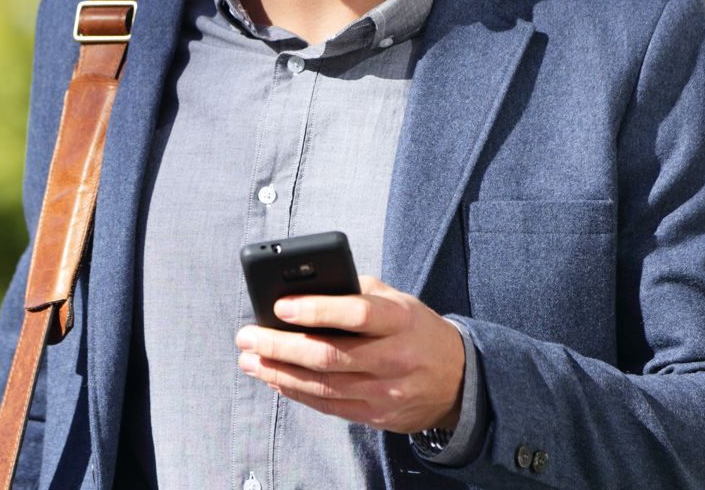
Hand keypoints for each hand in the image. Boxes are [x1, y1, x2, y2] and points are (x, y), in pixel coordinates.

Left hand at [235, 275, 463, 433]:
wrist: (457, 379)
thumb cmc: (414, 329)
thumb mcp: (396, 300)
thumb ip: (354, 291)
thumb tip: (300, 288)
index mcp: (400, 320)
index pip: (355, 314)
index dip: (314, 310)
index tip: (278, 306)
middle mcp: (394, 358)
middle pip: (328, 355)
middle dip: (279, 346)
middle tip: (246, 336)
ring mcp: (386, 392)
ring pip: (321, 386)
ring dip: (278, 373)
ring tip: (250, 360)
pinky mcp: (377, 415)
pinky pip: (328, 406)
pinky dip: (296, 392)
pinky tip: (274, 380)